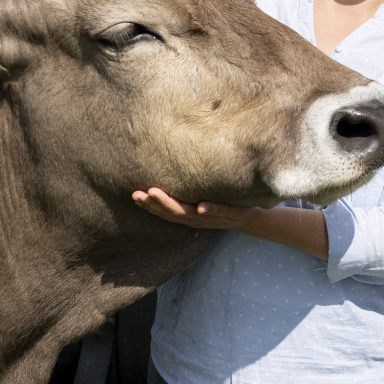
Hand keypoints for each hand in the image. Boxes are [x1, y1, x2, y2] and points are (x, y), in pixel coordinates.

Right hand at [132, 187, 256, 230]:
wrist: (250, 213)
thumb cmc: (221, 201)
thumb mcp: (202, 195)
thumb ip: (188, 187)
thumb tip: (171, 166)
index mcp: (189, 214)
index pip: (165, 211)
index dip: (149, 206)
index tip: (134, 196)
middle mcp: (197, 218)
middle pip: (172, 212)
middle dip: (153, 204)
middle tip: (138, 195)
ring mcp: (212, 217)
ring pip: (188, 213)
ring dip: (171, 204)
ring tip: (155, 193)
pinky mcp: (231, 213)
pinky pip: (218, 210)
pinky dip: (209, 209)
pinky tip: (200, 206)